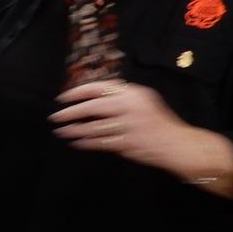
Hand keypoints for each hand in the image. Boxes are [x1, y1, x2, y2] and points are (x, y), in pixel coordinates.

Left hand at [50, 79, 192, 172]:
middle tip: (55, 117)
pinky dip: (85, 142)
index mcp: (132, 93)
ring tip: (61, 131)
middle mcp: (130, 107)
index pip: (98, 88)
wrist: (176, 143)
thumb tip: (92, 92)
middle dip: (70, 112)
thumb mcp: (143, 98)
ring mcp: (128, 127)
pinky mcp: (127, 144)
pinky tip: (76, 142)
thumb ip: (121, 93)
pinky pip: (100, 143)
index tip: (62, 98)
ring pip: (93, 128)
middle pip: (92, 107)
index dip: (77, 92)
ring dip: (74, 130)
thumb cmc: (157, 119)